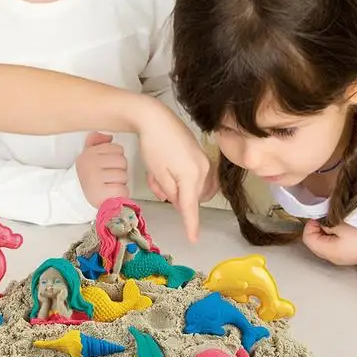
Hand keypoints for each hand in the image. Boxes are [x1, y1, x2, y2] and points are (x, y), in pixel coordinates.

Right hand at [76, 131, 129, 207]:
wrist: (76, 197)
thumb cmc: (89, 175)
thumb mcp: (88, 154)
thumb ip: (97, 141)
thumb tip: (109, 136)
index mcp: (89, 153)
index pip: (118, 149)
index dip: (116, 159)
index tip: (107, 165)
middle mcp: (90, 163)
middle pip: (122, 161)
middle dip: (120, 170)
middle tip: (109, 177)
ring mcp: (94, 178)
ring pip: (123, 176)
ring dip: (120, 183)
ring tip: (109, 185)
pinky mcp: (100, 194)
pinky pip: (122, 190)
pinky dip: (120, 194)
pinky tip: (111, 193)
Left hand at [137, 102, 208, 241]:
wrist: (155, 117)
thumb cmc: (153, 145)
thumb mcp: (158, 174)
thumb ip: (171, 192)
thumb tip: (180, 202)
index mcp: (192, 176)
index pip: (191, 207)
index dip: (191, 225)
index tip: (193, 240)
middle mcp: (203, 169)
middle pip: (191, 196)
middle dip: (173, 195)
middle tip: (156, 183)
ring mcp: (204, 160)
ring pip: (192, 186)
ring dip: (175, 186)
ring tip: (158, 175)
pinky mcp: (200, 153)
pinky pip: (193, 174)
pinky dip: (179, 177)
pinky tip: (166, 167)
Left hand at [301, 219, 356, 265]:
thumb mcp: (341, 223)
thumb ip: (324, 221)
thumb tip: (318, 220)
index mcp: (329, 252)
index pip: (307, 238)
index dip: (312, 223)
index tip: (322, 215)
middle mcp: (334, 258)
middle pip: (314, 240)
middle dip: (319, 227)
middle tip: (330, 217)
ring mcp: (343, 257)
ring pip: (325, 241)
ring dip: (328, 229)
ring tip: (340, 222)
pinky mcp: (351, 253)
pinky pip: (335, 242)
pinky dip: (337, 233)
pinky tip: (347, 228)